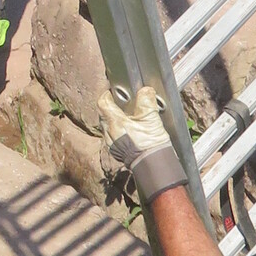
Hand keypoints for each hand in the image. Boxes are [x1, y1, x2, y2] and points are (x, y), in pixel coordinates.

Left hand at [99, 85, 186, 204]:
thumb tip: (145, 90)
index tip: (112, 91)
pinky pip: (112, 137)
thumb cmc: (150, 143)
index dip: (106, 95)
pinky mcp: (116, 152)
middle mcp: (109, 133)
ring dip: (114, 120)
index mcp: (114, 122)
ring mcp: (111, 143)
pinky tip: (129, 131)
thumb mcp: (150, 118)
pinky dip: (118, 131)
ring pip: (107, 127)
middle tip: (120, 102)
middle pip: (103, 115)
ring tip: (126, 116)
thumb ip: (146, 101)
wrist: (152, 165)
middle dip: (110, 107)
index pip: (102, 103)